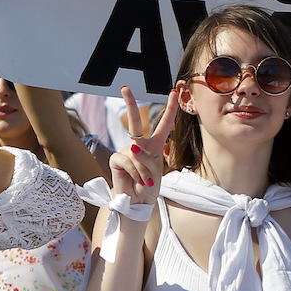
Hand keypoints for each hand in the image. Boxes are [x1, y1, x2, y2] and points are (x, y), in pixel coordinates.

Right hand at [109, 86, 177, 203]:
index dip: (170, 108)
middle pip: (136, 121)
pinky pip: (127, 160)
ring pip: (136, 153)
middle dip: (130, 103)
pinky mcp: (116, 159)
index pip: (163, 124)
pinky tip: (135, 180)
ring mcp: (127, 151)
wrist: (137, 203)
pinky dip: (135, 172)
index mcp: (155, 145)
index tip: (174, 92)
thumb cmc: (149, 187)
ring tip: (144, 182)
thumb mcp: (155, 173)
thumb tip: (133, 147)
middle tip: (124, 87)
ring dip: (143, 170)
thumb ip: (147, 159)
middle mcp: (140, 145)